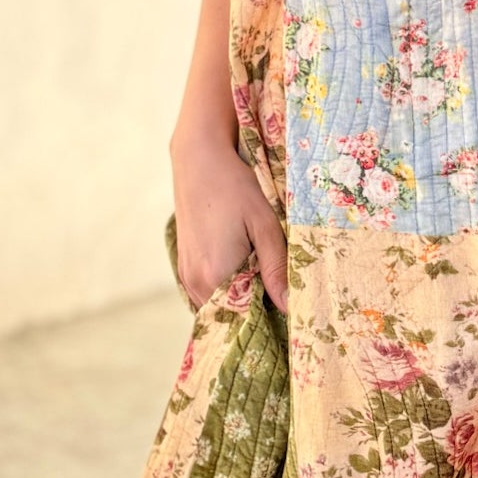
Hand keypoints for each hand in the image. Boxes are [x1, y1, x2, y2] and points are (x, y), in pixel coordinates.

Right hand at [170, 138, 288, 313]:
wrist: (199, 161)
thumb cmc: (235, 188)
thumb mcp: (265, 225)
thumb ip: (276, 268)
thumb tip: (289, 307)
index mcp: (215, 276)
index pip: (247, 317)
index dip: (271, 316)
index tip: (293, 311)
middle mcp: (195, 283)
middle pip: (232, 315)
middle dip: (257, 310)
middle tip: (284, 296)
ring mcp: (186, 276)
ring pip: (219, 306)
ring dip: (242, 300)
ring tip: (268, 282)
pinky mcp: (184, 267)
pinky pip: (208, 294)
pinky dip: (227, 291)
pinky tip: (247, 273)